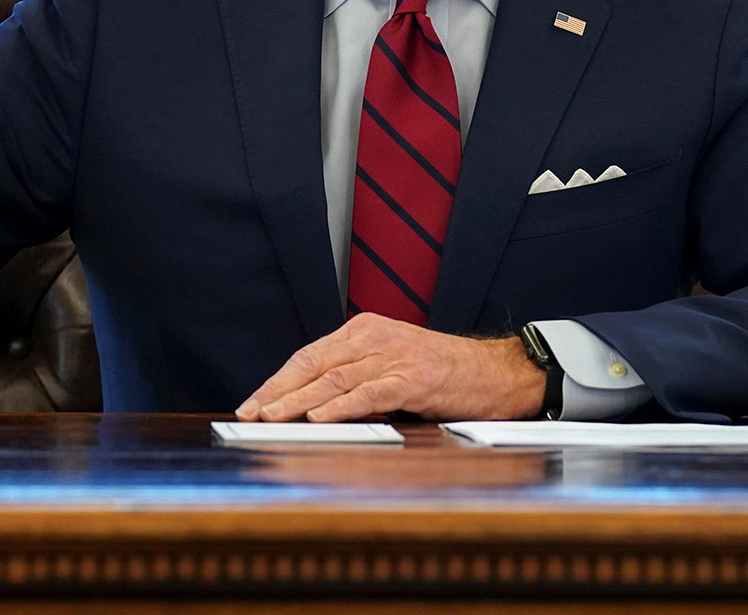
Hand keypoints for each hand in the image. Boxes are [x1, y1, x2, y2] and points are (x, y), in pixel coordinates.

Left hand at [234, 313, 544, 422]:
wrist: (496, 371)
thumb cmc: (444, 373)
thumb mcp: (392, 365)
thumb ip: (356, 377)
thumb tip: (311, 404)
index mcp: (364, 332)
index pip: (309, 356)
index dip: (278, 380)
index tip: (255, 401)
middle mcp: (374, 338)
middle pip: (314, 365)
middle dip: (278, 391)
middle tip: (251, 412)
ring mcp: (393, 357)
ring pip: (335, 379)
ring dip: (298, 400)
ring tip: (273, 416)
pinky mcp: (413, 379)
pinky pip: (369, 393)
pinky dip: (341, 405)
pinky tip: (320, 415)